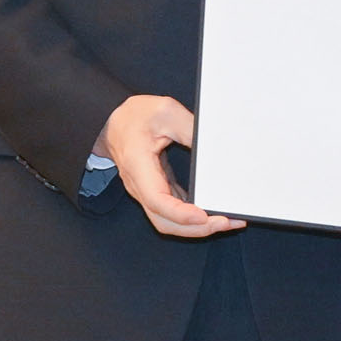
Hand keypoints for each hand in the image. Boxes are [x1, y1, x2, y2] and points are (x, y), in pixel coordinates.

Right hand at [97, 95, 243, 238]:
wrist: (114, 123)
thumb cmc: (135, 117)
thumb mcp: (166, 112)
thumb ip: (190, 129)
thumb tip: (214, 148)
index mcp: (139, 166)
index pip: (157, 200)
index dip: (180, 213)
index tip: (203, 215)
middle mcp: (140, 186)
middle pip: (164, 221)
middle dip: (196, 228)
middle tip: (226, 221)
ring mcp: (147, 191)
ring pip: (169, 221)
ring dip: (196, 227)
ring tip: (227, 220)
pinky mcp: (156, 190)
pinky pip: (172, 212)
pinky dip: (191, 217)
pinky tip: (212, 212)